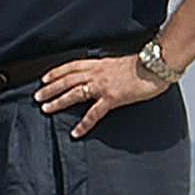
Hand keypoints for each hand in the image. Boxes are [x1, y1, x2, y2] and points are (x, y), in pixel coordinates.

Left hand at [36, 54, 170, 138]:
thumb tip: (102, 72)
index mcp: (99, 63)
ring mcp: (103, 86)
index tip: (44, 78)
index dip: (55, 72)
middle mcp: (97, 73)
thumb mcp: (120, 62)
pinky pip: (94, 113)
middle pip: (67, 80)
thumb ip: (107, 68)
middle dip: (50, 88)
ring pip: (74, 93)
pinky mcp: (112, 98)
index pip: (71, 66)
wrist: (156, 65)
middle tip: (38, 96)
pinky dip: (83, 124)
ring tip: (46, 108)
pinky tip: (76, 132)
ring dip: (58, 101)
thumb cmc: (143, 65)